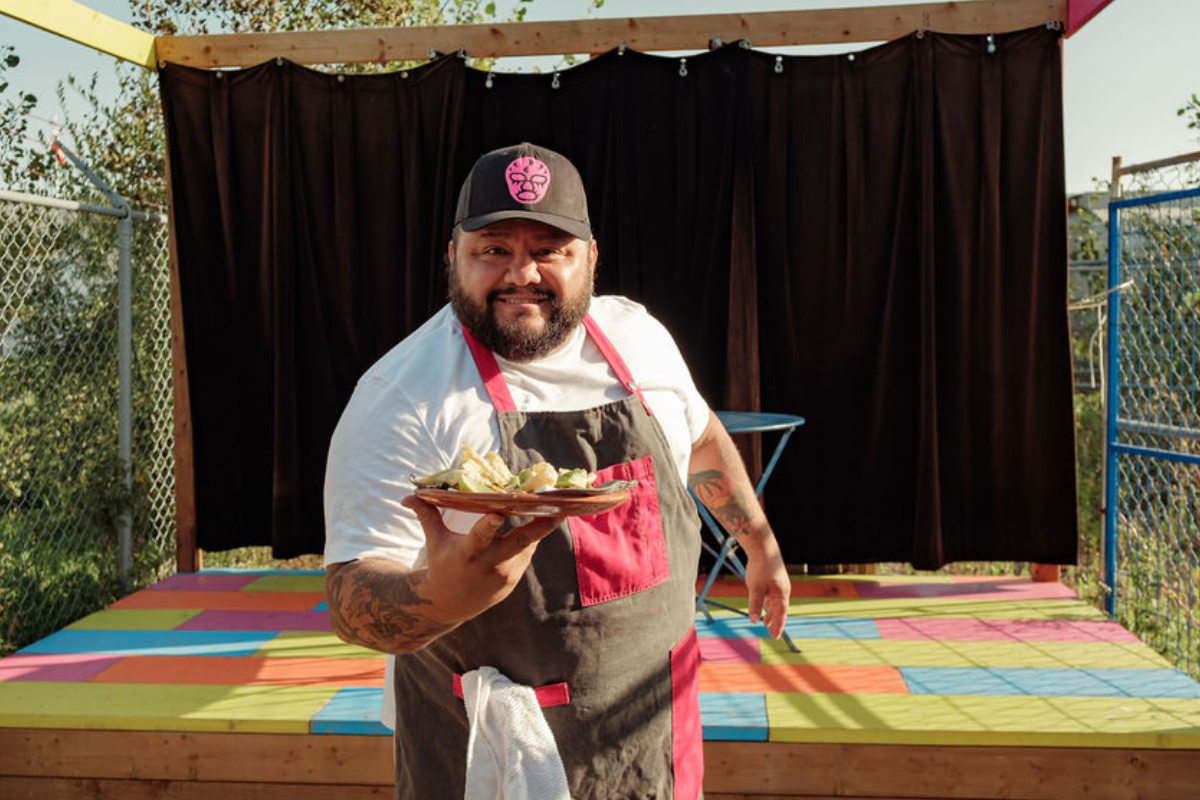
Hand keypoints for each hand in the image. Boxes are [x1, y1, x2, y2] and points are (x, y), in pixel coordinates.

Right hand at [401, 495, 562, 625]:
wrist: (451, 604)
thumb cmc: (442, 564)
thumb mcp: (434, 541)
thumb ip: (427, 515)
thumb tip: (407, 494)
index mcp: (468, 552)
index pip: (479, 537)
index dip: (489, 526)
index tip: (499, 513)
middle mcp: (489, 563)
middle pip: (519, 542)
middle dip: (539, 526)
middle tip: (559, 509)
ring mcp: (505, 573)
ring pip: (527, 546)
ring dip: (540, 527)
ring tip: (556, 506)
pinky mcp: (514, 578)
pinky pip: (526, 553)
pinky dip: (532, 538)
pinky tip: (542, 520)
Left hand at [744, 549, 789, 638]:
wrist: (763, 548)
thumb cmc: (761, 569)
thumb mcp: (756, 589)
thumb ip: (755, 605)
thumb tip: (753, 621)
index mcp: (782, 594)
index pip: (781, 615)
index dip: (778, 626)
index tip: (775, 637)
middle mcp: (783, 590)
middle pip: (779, 610)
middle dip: (775, 622)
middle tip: (771, 634)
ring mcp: (778, 584)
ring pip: (775, 602)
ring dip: (770, 613)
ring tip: (765, 623)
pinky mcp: (773, 578)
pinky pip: (772, 595)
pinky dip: (768, 603)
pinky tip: (764, 605)